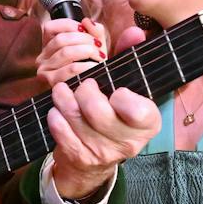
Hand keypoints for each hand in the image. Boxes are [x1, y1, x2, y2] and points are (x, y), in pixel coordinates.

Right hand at [37, 17, 107, 89]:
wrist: (89, 96)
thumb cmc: (90, 69)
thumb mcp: (93, 47)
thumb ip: (94, 31)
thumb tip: (88, 22)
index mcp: (48, 47)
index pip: (50, 27)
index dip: (70, 25)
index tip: (85, 30)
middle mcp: (42, 58)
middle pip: (61, 39)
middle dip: (84, 39)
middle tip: (98, 45)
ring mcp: (44, 71)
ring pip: (66, 52)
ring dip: (88, 51)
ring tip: (100, 57)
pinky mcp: (52, 83)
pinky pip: (72, 68)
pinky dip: (87, 66)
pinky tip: (95, 68)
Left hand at [45, 79, 158, 200]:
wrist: (97, 166)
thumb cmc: (114, 119)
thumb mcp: (130, 100)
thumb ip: (128, 72)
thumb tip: (128, 37)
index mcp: (148, 126)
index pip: (138, 111)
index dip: (123, 97)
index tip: (116, 92)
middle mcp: (128, 143)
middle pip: (97, 110)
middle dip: (85, 90)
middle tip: (85, 86)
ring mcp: (102, 152)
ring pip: (74, 115)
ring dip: (63, 97)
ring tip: (62, 91)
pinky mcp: (79, 157)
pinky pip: (60, 128)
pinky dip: (55, 114)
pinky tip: (58, 110)